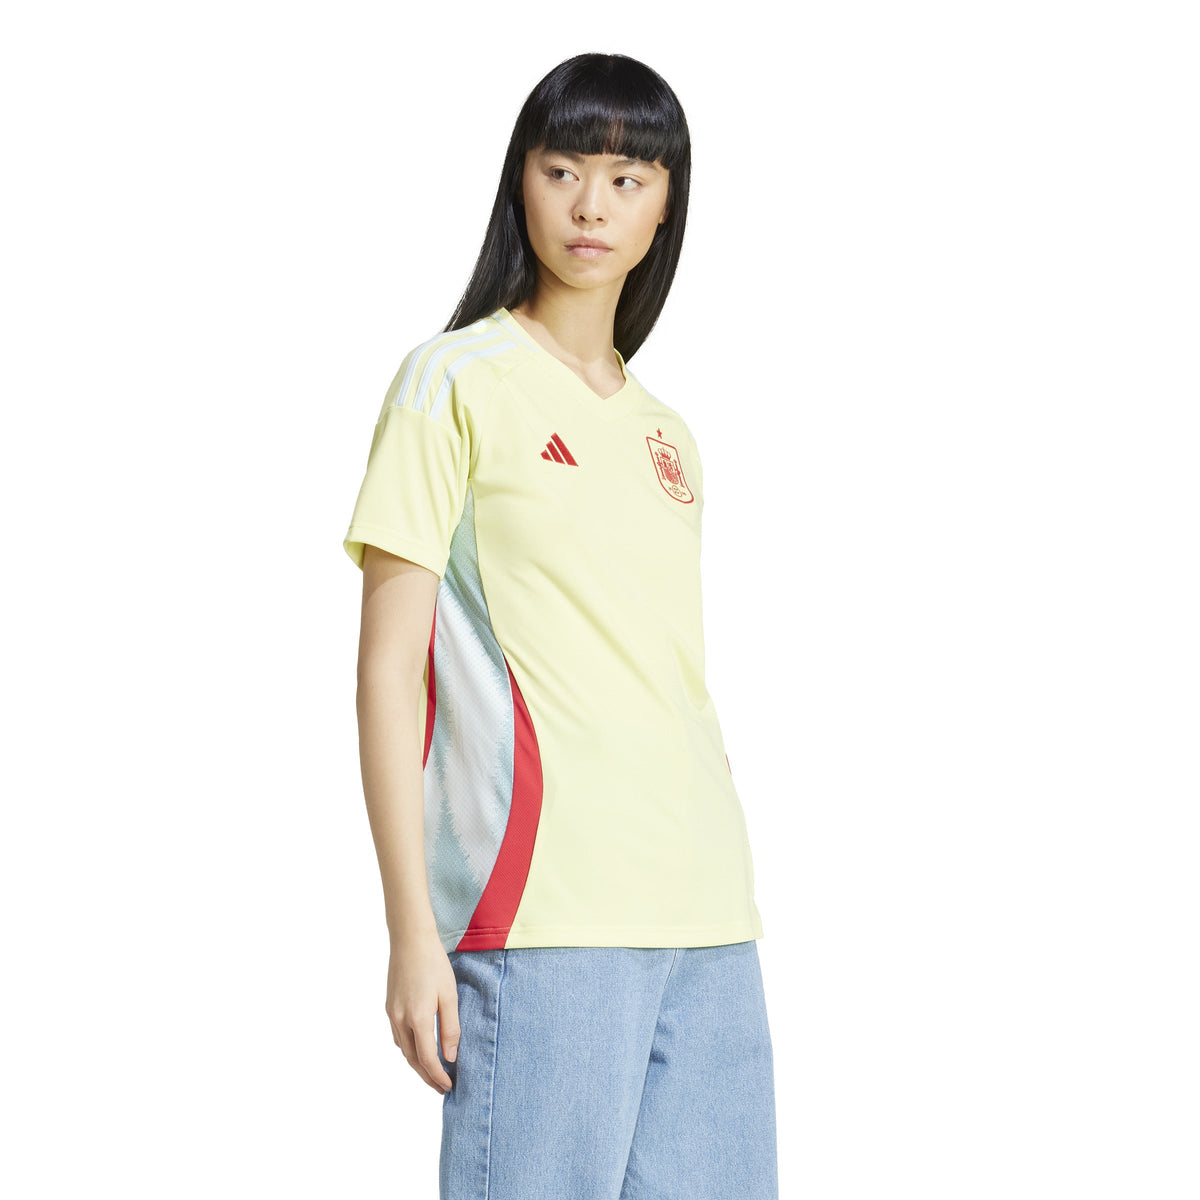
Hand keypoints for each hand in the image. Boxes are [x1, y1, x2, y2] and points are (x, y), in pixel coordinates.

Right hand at [385, 931, 460, 1093]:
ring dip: (417, 1064)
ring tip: (433, 1072)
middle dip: (427, 1077)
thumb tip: (450, 1057)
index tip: (449, 1087)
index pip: (427, 1059)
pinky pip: (398, 1037)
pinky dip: (408, 1049)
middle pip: (412, 1059)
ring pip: (403, 1050)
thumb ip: (450, 1028)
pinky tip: (419, 1049)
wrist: (410, 940)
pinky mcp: (389, 1007)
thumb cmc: (434, 964)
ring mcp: (391, 1014)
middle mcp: (400, 1020)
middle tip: (441, 1088)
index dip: (438, 1077)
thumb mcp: (450, 995)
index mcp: (418, 1018)